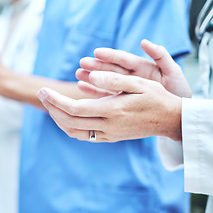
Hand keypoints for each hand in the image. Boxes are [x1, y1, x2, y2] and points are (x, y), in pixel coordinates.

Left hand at [38, 71, 182, 141]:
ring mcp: (109, 135)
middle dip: (52, 108)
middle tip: (41, 94)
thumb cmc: (157, 97)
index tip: (43, 90)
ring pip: (74, 132)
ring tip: (50, 104)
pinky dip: (70, 126)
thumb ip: (113, 79)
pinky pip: (84, 136)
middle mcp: (108, 126)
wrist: (171, 121)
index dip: (55, 100)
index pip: (75, 109)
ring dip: (59, 119)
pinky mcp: (111, 137)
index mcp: (113, 111)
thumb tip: (91, 74)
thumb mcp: (139, 83)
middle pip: (70, 122)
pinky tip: (66, 115)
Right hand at [76, 40, 191, 97]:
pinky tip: (82, 88)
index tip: (97, 52)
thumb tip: (145, 41)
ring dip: (92, 78)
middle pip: (111, 70)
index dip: (111, 56)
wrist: (180, 112)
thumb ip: (161, 56)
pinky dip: (94, 91)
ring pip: (106, 82)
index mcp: (142, 67)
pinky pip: (106, 95)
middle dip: (96, 66)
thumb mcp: (173, 72)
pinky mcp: (122, 100)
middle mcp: (132, 76)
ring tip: (78, 74)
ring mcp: (126, 88)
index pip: (124, 59)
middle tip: (82, 63)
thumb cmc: (179, 90)